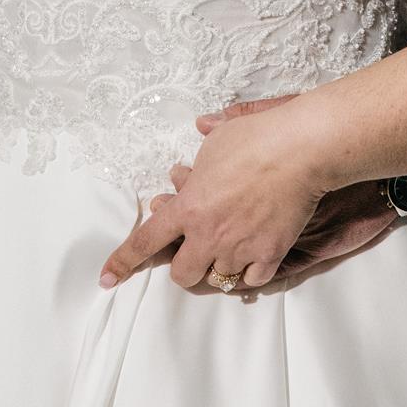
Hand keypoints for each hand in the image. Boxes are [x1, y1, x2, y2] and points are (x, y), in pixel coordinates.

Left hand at [99, 102, 324, 292]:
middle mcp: (209, 234)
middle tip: (194, 249)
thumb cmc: (256, 138)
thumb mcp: (218, 139)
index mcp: (188, 207)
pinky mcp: (270, 253)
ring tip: (227, 246)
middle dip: (184, 265)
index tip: (106, 278)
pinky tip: (252, 257)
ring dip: (219, 265)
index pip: (146, 241)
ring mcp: (240, 248)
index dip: (123, 261)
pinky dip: (249, 271)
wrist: (300, 149)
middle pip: (182, 274)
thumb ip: (203, 150)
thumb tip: (201, 128)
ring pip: (218, 278)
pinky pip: (252, 279)